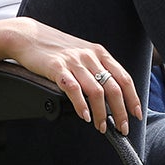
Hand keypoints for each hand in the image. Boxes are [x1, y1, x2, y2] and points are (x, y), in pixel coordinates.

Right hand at [6, 18, 141, 134]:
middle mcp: (90, 56)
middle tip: (122, 128)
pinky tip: (85, 116)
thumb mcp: (82, 53)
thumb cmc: (55, 48)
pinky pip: (74, 89)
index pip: (124, 78)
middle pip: (113, 88)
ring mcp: (74, 62)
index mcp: (99, 53)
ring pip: (96, 92)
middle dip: (120, 112)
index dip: (133, 98)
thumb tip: (110, 94)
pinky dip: (81, 105)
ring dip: (102, 113)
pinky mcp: (57, 68)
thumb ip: (97, 69)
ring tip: (101, 127)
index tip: (136, 114)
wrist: (28, 36)